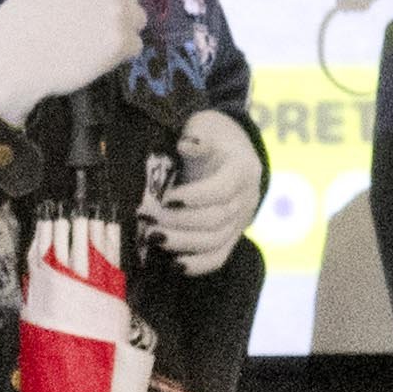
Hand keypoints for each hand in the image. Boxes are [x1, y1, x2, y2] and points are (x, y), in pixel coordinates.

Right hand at [0, 0, 145, 119]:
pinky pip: (135, 45)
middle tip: (95, 17)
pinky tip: (94, 55)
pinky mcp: (123, 43)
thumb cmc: (26, 15)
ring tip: (92, 39)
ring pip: (138, 19)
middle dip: (122, 1)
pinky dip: (119, 53)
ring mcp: (121, 12)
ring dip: (122, 28)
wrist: (15, 53)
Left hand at [146, 109, 261, 275]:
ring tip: (151, 238)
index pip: (223, 190)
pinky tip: (172, 262)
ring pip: (215, 242)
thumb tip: (186, 145)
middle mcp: (246, 199)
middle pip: (216, 219)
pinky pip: (218, 257)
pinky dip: (196, 265)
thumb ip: (197, 138)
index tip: (166, 198)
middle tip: (146, 218)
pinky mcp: (230, 237)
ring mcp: (240, 221)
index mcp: (242, 169)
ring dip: (181, 243)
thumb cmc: (211, 136)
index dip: (195, 197)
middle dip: (178, 222)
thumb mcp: (205, 127)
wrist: (230, 150)